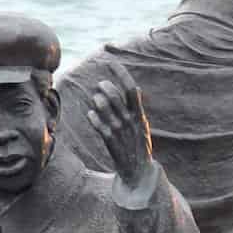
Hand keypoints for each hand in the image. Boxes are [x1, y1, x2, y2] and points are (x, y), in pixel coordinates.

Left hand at [86, 63, 152, 187]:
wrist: (139, 170)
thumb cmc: (138, 144)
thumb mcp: (142, 125)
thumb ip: (137, 107)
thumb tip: (136, 88)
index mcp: (139, 115)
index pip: (131, 89)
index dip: (121, 74)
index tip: (112, 62)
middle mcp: (130, 121)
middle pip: (116, 97)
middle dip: (106, 88)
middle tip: (100, 84)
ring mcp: (120, 131)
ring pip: (106, 110)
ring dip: (98, 100)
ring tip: (95, 97)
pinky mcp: (111, 142)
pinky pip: (100, 126)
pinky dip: (94, 118)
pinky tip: (91, 113)